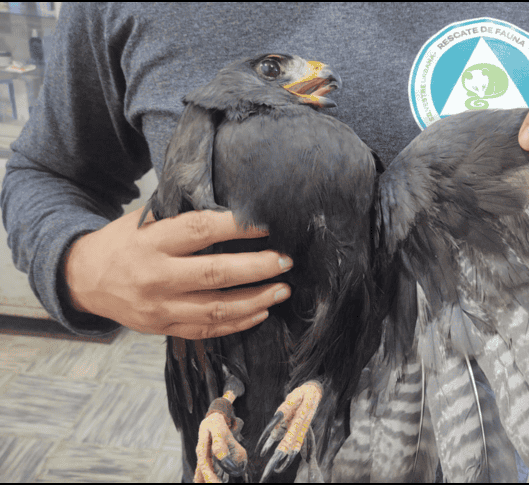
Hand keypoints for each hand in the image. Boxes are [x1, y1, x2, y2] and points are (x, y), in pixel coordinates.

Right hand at [64, 206, 292, 338]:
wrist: (82, 279)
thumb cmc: (123, 242)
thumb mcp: (145, 220)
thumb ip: (183, 218)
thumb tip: (236, 210)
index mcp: (152, 242)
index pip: (202, 230)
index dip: (238, 227)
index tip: (267, 225)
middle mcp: (156, 276)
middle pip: (217, 274)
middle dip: (258, 267)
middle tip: (285, 261)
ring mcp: (160, 308)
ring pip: (217, 309)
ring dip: (256, 300)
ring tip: (282, 289)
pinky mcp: (163, 328)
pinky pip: (207, 330)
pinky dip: (238, 323)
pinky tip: (261, 312)